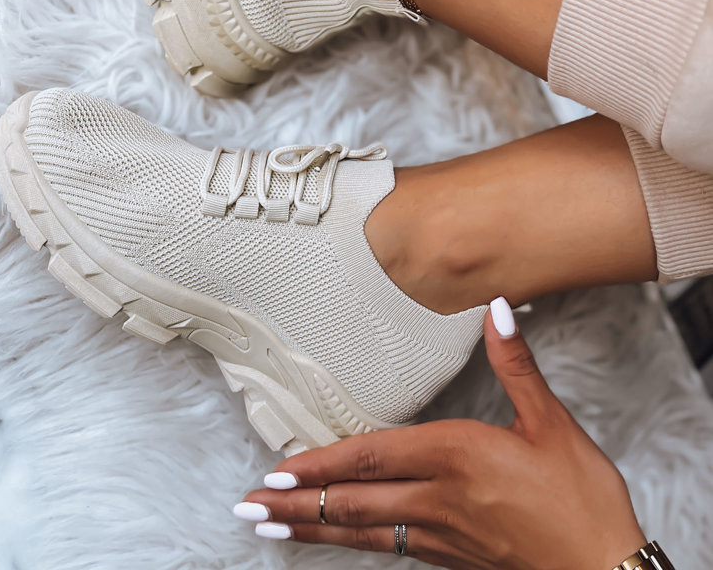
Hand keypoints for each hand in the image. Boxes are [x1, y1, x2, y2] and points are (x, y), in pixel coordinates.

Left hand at [239, 299, 646, 569]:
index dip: (320, 463)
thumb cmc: (580, 500)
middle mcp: (438, 498)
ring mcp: (441, 534)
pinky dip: (351, 545)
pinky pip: (388, 550)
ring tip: (270, 529)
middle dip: (296, 504)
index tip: (278, 469)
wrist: (604, 569)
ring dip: (311, 528)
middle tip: (249, 504)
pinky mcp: (451, 557)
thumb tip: (496, 310)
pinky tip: (337, 542)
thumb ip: (515, 365)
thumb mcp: (552, 423)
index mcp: (456, 457)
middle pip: (353, 501)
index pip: (372, 458)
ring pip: (362, 532)